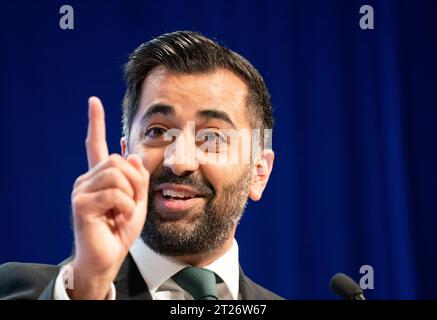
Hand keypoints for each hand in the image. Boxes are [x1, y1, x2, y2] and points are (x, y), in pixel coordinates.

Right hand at [68, 97, 148, 298]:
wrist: (108, 257)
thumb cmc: (120, 230)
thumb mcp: (137, 201)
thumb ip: (137, 178)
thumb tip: (131, 154)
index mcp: (99, 177)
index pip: (95, 144)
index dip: (96, 122)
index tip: (93, 101)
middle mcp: (86, 179)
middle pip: (117, 161)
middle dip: (135, 181)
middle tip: (132, 202)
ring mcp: (81, 190)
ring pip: (117, 174)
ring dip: (131, 195)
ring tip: (124, 211)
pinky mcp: (81, 203)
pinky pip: (115, 194)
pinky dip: (125, 207)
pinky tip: (117, 217)